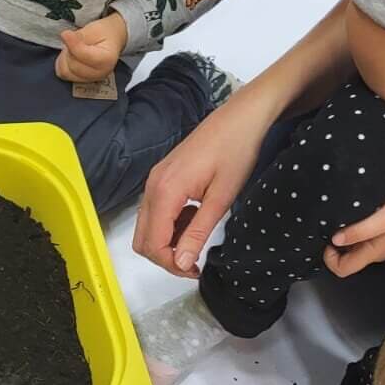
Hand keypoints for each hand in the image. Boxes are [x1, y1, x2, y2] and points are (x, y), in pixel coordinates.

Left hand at [55, 13, 128, 84]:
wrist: (111, 39)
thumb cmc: (104, 33)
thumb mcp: (94, 29)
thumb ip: (80, 36)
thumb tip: (65, 37)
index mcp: (107, 59)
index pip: (84, 55)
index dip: (72, 44)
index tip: (65, 33)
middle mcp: (100, 73)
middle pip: (73, 64)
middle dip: (69, 49)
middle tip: (74, 39)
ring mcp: (91, 79)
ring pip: (66, 71)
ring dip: (65, 57)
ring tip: (72, 47)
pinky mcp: (82, 81)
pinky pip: (64, 74)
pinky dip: (62, 64)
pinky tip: (69, 55)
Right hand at [134, 90, 272, 275]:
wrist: (241, 116)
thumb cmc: (236, 151)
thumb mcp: (221, 198)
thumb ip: (197, 232)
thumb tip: (180, 264)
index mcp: (165, 192)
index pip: (152, 244)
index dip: (170, 264)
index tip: (194, 269)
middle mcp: (152, 186)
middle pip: (142, 239)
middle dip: (165, 256)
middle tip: (193, 260)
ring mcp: (155, 180)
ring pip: (147, 226)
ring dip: (168, 240)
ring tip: (198, 236)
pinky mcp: (162, 177)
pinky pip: (156, 211)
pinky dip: (170, 224)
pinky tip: (194, 217)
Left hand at [323, 180, 384, 276]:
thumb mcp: (381, 219)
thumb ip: (359, 231)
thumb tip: (335, 241)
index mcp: (373, 252)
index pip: (342, 269)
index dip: (330, 258)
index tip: (328, 240)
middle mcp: (376, 252)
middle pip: (346, 262)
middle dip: (334, 250)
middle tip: (330, 230)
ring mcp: (380, 244)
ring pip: (353, 251)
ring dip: (343, 241)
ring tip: (339, 223)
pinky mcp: (384, 234)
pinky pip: (361, 240)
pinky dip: (352, 234)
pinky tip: (352, 219)